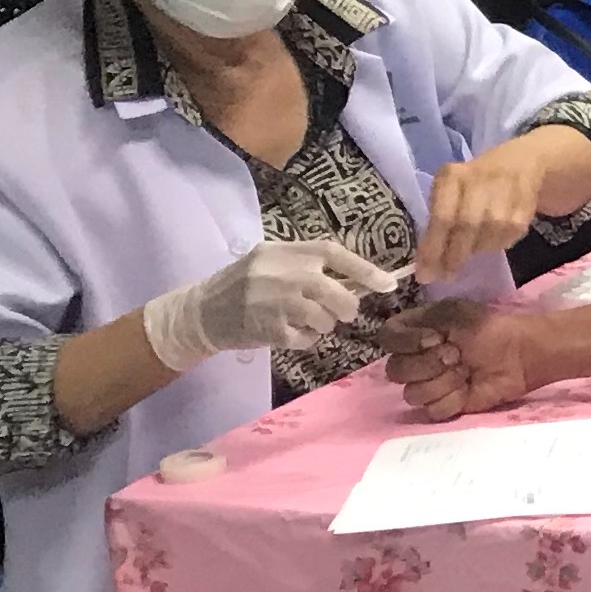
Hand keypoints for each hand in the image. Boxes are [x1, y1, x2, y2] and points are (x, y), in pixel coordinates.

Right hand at [139, 235, 395, 371]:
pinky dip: (305, 340)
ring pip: (324, 319)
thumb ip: (308, 265)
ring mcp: (273, 303)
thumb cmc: (244, 285)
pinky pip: (307, 340)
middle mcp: (279, 273)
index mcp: (282, 251)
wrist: (201, 312)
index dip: (365, 269)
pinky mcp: (268, 330)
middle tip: (343, 311)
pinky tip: (287, 333)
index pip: (332, 253)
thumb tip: (360, 279)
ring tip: (303, 320)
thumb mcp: (271, 262)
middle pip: (336, 293)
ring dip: (323, 325)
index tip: (389, 283)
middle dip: (347, 306)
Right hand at [381, 297, 545, 419]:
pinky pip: (433, 410)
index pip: (386, 338)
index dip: (405, 342)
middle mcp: (414, 359)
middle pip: (395, 370)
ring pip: (412, 394)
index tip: (435, 338)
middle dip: (428, 364)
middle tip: (456, 355)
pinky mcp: (444, 406)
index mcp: (412, 332)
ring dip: (443, 382)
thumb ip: (423, 321)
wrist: (518, 353)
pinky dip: (453, 399)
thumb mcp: (453, 311)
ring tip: (465, 371)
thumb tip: (416, 346)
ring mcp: (427, 385)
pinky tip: (468, 388)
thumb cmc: (487, 328)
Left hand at [416, 133, 570, 282]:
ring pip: (489, 234)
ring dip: (476, 250)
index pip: (441, 217)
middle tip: (445, 276)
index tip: (425, 274)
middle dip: (454, 256)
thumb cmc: (476, 183)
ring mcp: (506, 191)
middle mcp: (479, 179)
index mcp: (452, 176)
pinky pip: (508, 236)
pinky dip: (497, 244)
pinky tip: (491, 240)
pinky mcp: (526, 203)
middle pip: (466, 226)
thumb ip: (440, 219)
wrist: (523, 160)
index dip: (433, 247)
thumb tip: (428, 264)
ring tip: (468, 254)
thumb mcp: (452, 190)